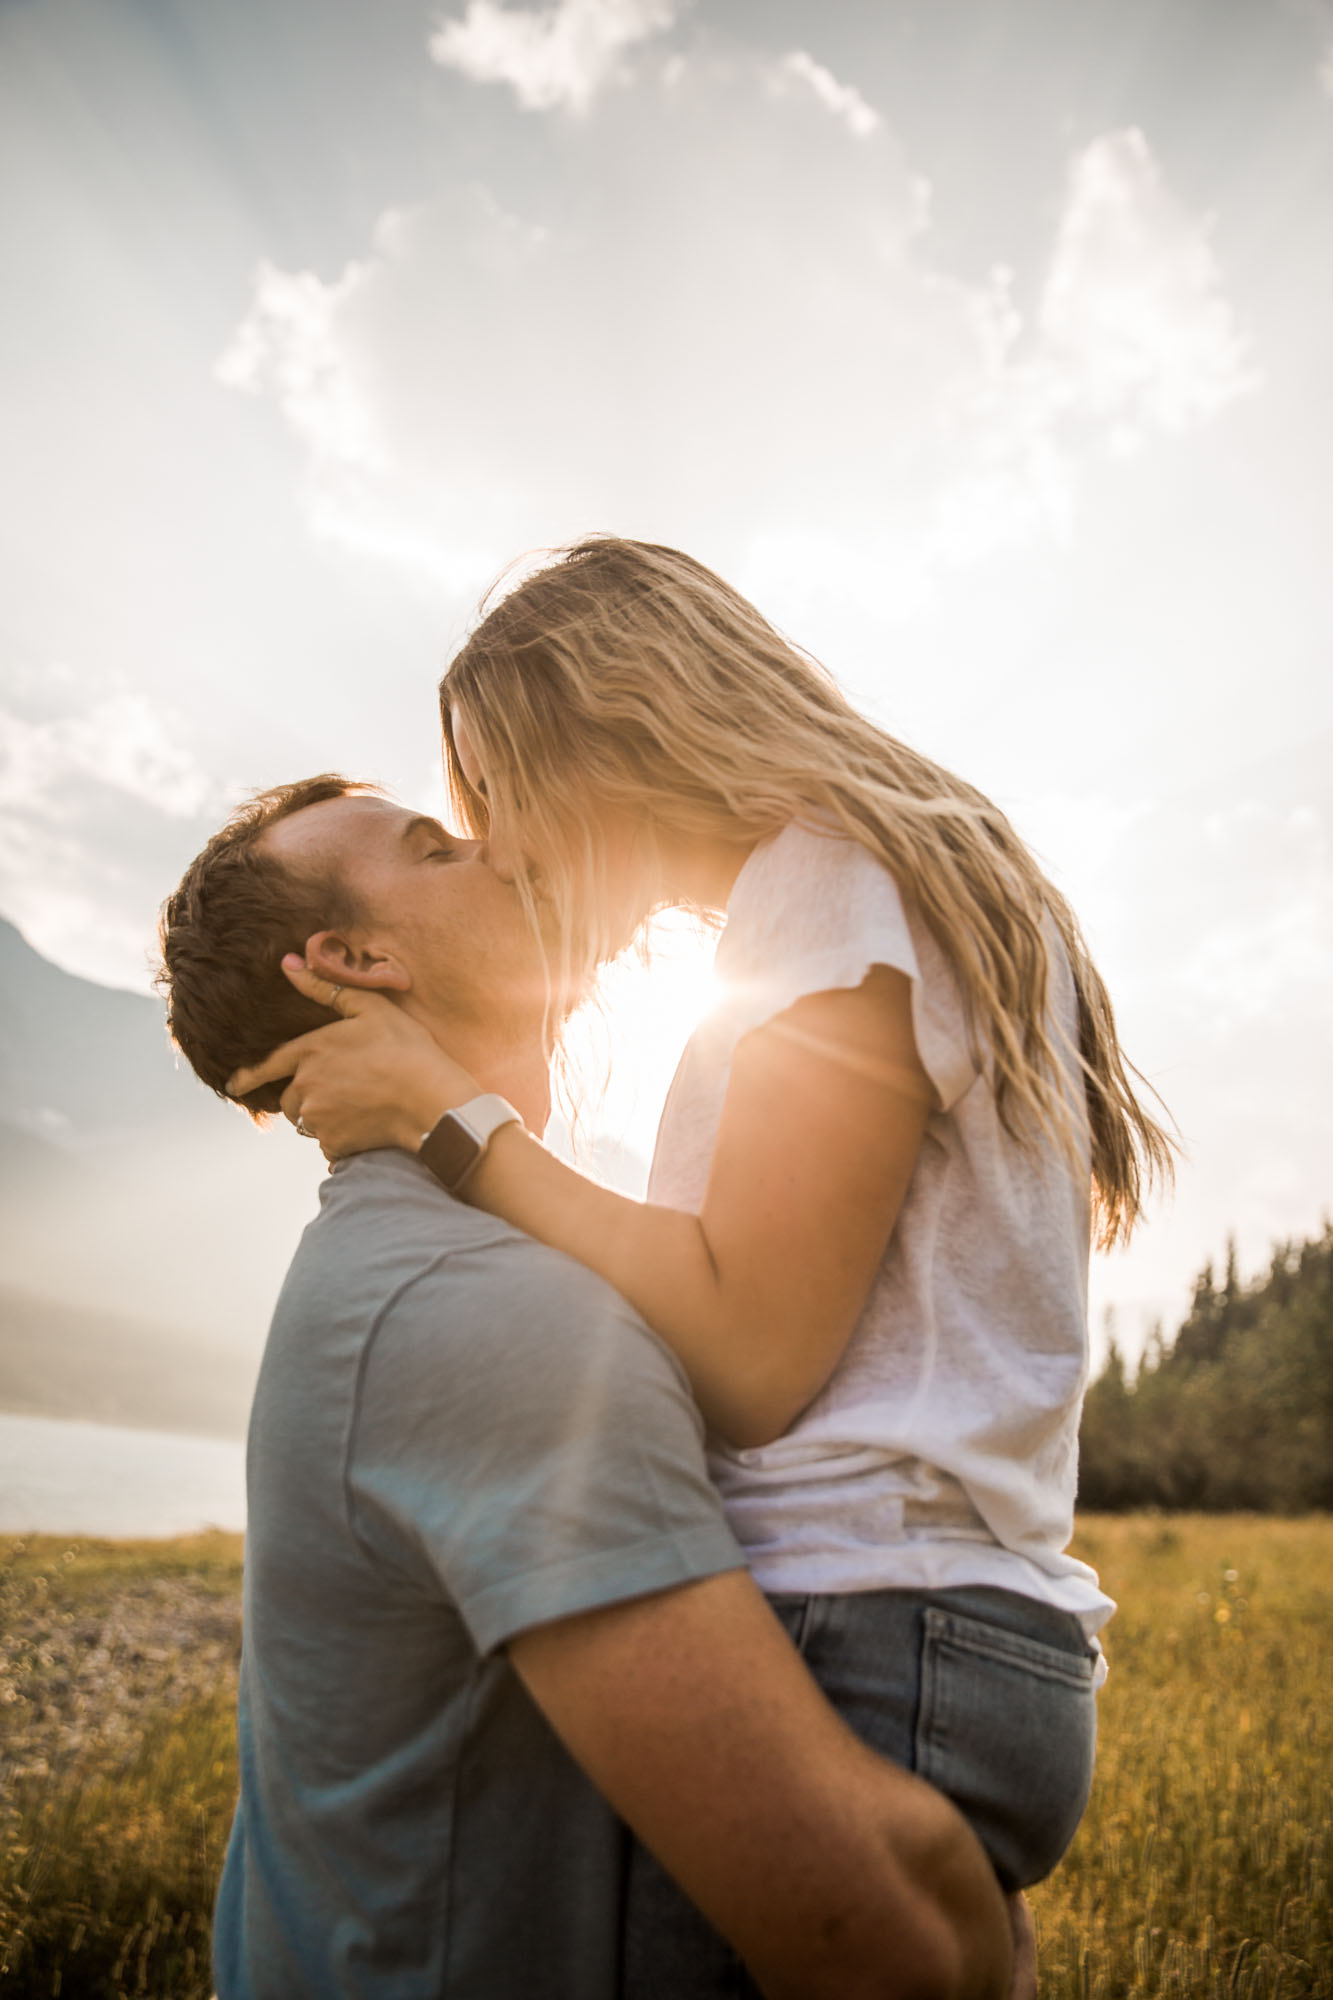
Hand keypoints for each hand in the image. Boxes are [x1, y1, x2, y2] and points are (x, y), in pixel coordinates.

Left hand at [226, 958, 480, 1158]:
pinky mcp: (333, 1144)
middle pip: (289, 1098)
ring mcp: (317, 1118)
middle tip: (343, 1089)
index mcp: (310, 1051)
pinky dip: (340, 1137)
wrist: (431, 1101)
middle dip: (305, 1095)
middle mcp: (305, 1087)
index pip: (267, 1065)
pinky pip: (327, 1143)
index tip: (233, 1085)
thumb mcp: (370, 1008)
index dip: (247, 1076)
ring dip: (322, 1116)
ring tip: (358, 1105)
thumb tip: (288, 962)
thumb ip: (325, 987)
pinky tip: (366, 1125)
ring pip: (308, 1121)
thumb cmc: (406, 1049)